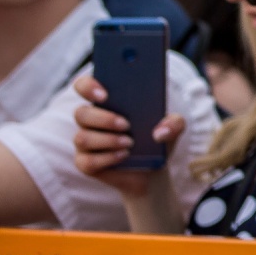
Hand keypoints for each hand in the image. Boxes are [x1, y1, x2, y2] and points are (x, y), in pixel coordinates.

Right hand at [71, 76, 184, 200]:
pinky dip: (107, 158)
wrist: (153, 168)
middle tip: (127, 125)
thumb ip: (174, 123)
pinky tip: (123, 155)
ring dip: (107, 140)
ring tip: (129, 143)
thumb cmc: (156, 139)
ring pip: (83, 137)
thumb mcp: (172, 127)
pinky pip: (87, 161)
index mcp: (105, 102)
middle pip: (81, 113)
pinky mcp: (85, 164)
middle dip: (103, 118)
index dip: (88, 86)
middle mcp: (89, 120)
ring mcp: (85, 142)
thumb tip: (160, 132)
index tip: (105, 94)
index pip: (83, 86)